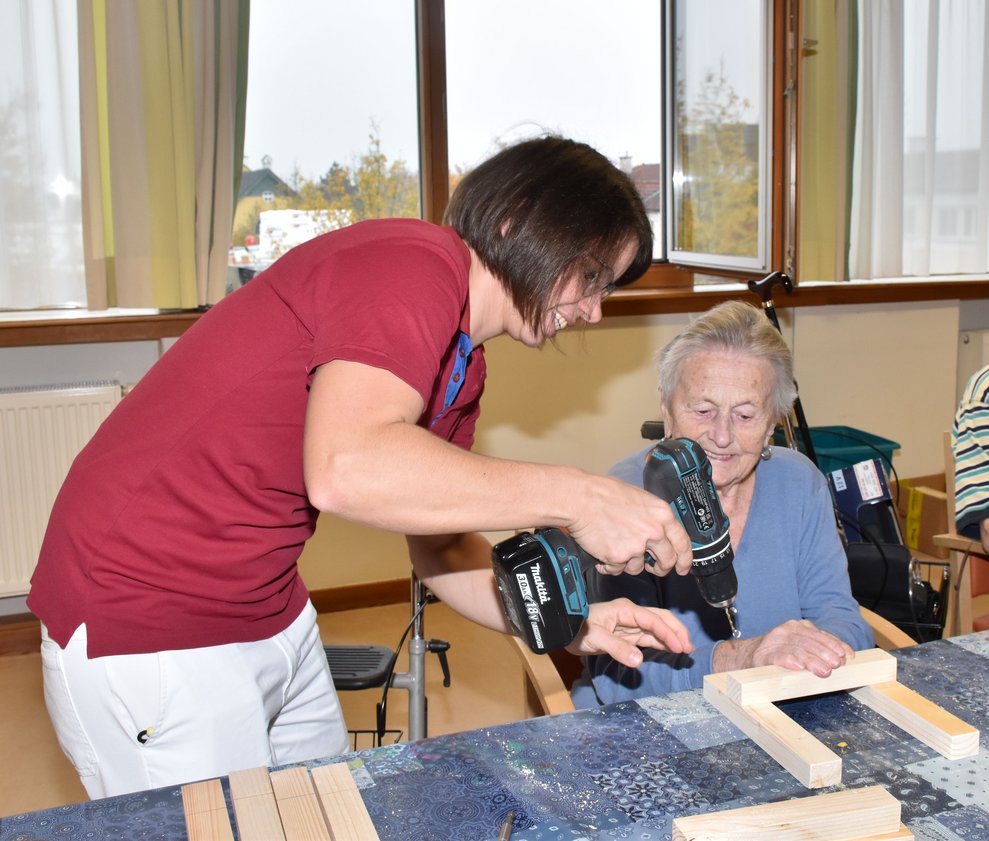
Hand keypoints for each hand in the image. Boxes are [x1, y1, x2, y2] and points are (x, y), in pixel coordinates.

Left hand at [566, 598, 693, 667]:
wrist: (563, 631)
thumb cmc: (576, 630)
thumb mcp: (595, 639)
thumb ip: (617, 648)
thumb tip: (639, 660)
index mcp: (625, 610)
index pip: (652, 620)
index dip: (668, 632)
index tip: (680, 646)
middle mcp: (631, 614)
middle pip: (660, 619)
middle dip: (676, 631)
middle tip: (689, 648)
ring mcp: (630, 624)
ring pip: (657, 628)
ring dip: (672, 637)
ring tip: (686, 650)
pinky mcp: (628, 634)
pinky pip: (649, 637)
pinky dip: (662, 642)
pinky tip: (672, 649)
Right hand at [567, 476, 692, 576]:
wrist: (580, 498)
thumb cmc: (603, 493)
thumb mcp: (639, 498)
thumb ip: (653, 517)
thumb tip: (658, 532)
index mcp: (661, 514)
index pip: (683, 542)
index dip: (685, 559)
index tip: (683, 568)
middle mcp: (654, 531)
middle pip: (667, 560)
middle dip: (660, 568)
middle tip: (652, 567)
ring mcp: (637, 546)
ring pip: (639, 567)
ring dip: (627, 563)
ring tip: (613, 546)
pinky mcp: (619, 557)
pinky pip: (617, 569)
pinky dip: (609, 565)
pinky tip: (602, 552)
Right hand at [714, 619, 853, 676]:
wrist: (746, 656)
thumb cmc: (779, 655)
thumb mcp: (801, 648)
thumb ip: (820, 650)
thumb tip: (846, 657)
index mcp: (797, 627)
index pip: (820, 634)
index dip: (834, 645)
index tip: (846, 656)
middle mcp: (786, 630)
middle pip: (809, 641)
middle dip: (825, 653)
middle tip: (836, 664)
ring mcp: (773, 641)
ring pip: (796, 648)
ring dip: (811, 659)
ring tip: (823, 670)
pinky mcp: (763, 655)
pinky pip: (777, 656)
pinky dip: (788, 660)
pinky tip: (797, 666)